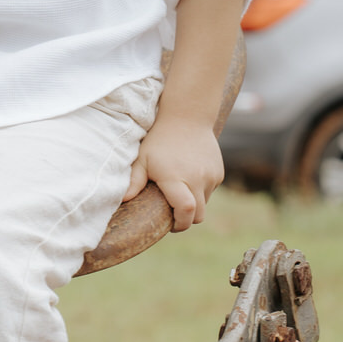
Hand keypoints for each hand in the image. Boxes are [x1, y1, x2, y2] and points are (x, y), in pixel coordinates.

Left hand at [122, 114, 224, 231]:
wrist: (187, 116)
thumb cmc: (159, 139)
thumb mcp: (142, 158)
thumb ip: (134, 181)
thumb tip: (123, 200)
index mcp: (176, 178)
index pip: (186, 212)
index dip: (180, 224)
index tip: (170, 225)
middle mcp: (197, 179)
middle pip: (198, 215)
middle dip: (186, 219)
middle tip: (172, 213)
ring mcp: (211, 176)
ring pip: (204, 203)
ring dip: (193, 204)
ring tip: (178, 190)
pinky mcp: (219, 172)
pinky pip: (210, 191)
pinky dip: (201, 191)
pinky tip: (189, 178)